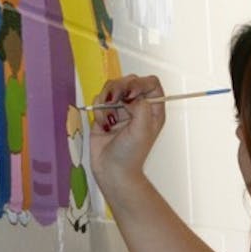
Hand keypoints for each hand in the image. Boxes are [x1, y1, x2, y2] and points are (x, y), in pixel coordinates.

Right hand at [89, 74, 165, 194]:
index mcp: (152, 109)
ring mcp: (120, 109)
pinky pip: (99, 99)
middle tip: (114, 100)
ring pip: (112, 87)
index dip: (140, 83)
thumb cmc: (131, 155)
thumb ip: (141, 107)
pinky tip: (103, 124)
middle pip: (129, 80)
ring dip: (106, 98)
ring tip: (108, 116)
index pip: (150, 83)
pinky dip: (98, 109)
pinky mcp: (104, 113)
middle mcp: (137, 106)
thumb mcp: (142, 129)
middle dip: (119, 87)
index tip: (130, 93)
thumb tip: (130, 95)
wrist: (111, 171)